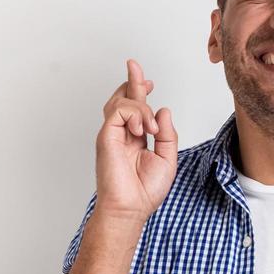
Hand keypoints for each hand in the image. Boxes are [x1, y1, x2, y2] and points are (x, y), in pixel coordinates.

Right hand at [95, 58, 177, 223]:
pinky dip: (135, 115)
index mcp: (136, 138)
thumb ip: (167, 134)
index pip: (136, 108)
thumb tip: (163, 110)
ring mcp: (112, 134)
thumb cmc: (145, 190)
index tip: (150, 81)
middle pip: (124, 98)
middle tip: (135, 65)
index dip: (141, 91)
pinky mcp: (106, 137)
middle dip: (132, 80)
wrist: (131, 208)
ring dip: (141, 107)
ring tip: (151, 129)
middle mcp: (122, 134)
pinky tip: (143, 131)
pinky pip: (119, 112)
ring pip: (121, 102)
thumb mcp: (167, 159)